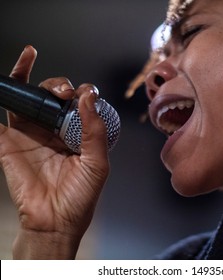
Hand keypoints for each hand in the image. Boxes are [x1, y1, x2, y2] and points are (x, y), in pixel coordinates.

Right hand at [0, 46, 109, 258]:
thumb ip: (95, 130)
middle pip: (54, 96)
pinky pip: (0, 116)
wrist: (54, 221)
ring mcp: (32, 133)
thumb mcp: (97, 163)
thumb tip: (88, 98)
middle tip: (65, 93)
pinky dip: (2, 95)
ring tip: (32, 63)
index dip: (84, 93)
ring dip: (30, 78)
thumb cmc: (80, 196)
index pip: (81, 104)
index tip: (88, 93)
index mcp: (78, 134)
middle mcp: (56, 130)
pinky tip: (5, 83)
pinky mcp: (9, 141)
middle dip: (60, 85)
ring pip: (29, 98)